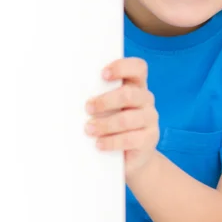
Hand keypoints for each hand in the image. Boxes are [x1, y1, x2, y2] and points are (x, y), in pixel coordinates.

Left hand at [85, 57, 159, 178]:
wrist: (129, 154)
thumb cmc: (111, 123)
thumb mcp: (106, 107)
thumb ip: (98, 96)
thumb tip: (72, 95)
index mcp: (136, 84)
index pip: (138, 67)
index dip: (122, 67)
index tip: (102, 74)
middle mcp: (145, 99)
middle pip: (129, 94)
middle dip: (106, 101)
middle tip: (88, 108)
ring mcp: (150, 118)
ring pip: (128, 118)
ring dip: (105, 124)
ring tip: (88, 129)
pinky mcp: (149, 138)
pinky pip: (131, 139)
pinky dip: (112, 141)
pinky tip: (99, 143)